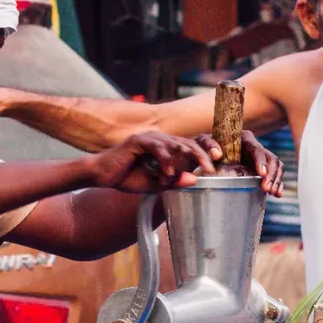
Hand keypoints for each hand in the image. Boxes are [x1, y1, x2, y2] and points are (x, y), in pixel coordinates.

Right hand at [85, 132, 215, 193]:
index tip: (219, 162)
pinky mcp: (138, 141)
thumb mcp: (156, 184)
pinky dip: (165, 160)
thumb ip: (174, 182)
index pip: (192, 145)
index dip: (206, 150)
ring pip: (177, 143)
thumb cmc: (128, 178)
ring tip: (202, 169)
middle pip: (189, 142)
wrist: (102, 175)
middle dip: (204, 153)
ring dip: (190, 158)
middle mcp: (161, 140)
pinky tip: (167, 174)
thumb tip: (195, 179)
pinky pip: (157, 148)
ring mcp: (150, 138)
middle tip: (214, 167)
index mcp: (167, 148)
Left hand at [193, 131, 284, 196]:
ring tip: (271, 192)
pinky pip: (276, 174)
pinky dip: (278, 183)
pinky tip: (277, 193)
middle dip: (271, 174)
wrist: (208, 158)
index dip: (261, 161)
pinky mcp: (263, 168)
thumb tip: (217, 154)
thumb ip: (208, 145)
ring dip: (276, 180)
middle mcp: (255, 146)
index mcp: (244, 139)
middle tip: (266, 188)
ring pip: (276, 166)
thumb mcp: (204, 144)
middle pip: (271, 158)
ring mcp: (261, 158)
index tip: (261, 174)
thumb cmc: (205, 148)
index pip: (257, 149)